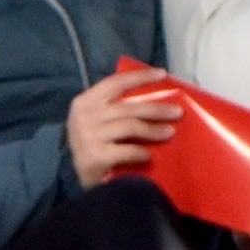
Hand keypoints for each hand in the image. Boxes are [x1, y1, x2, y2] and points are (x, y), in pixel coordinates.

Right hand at [65, 72, 183, 185]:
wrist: (72, 175)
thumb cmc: (92, 143)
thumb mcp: (96, 119)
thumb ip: (115, 107)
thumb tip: (155, 98)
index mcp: (85, 101)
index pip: (115, 82)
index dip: (140, 77)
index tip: (162, 74)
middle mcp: (84, 116)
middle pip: (128, 107)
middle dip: (156, 108)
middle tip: (177, 112)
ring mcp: (88, 136)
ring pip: (130, 126)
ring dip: (153, 129)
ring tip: (169, 132)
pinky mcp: (95, 156)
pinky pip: (126, 150)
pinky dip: (140, 152)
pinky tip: (149, 155)